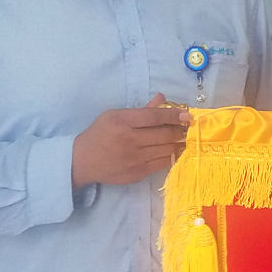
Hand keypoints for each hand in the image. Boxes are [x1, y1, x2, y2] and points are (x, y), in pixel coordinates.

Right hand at [71, 97, 189, 186]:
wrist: (83, 161)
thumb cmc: (99, 134)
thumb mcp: (115, 116)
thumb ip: (141, 109)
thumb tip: (162, 98)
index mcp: (122, 121)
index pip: (154, 117)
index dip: (174, 115)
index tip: (187, 115)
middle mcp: (130, 139)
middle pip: (164, 134)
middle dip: (180, 130)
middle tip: (188, 128)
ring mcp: (135, 158)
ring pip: (167, 149)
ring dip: (179, 143)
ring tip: (185, 139)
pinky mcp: (138, 172)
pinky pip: (162, 163)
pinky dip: (171, 156)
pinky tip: (176, 151)